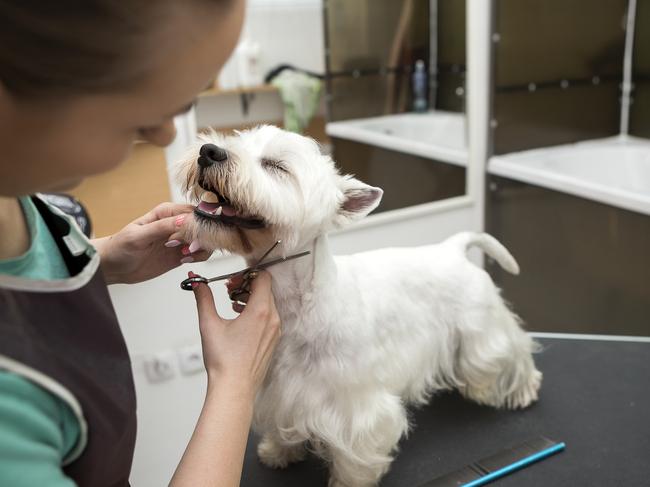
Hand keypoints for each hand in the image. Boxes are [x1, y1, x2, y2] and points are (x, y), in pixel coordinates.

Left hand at [95, 203, 209, 284]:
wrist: (113, 267)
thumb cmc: (120, 247)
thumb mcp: (138, 236)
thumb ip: (161, 227)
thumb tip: (184, 220)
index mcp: (166, 212)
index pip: (193, 213)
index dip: (197, 225)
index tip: (191, 237)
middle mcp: (176, 223)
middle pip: (203, 226)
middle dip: (201, 238)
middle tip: (186, 249)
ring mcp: (180, 239)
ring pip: (205, 240)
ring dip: (201, 248)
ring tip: (185, 255)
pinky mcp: (181, 253)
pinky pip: (200, 253)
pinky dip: (199, 257)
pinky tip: (185, 260)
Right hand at [191, 270, 280, 396]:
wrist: (234, 388)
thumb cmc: (223, 360)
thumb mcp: (209, 324)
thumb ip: (203, 298)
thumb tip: (196, 282)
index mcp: (261, 310)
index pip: (263, 277)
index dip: (247, 274)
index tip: (232, 282)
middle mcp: (273, 319)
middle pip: (266, 289)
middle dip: (247, 285)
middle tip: (229, 291)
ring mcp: (276, 330)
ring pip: (268, 303)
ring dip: (251, 298)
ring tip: (232, 305)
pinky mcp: (274, 340)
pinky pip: (269, 317)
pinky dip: (256, 312)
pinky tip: (239, 319)